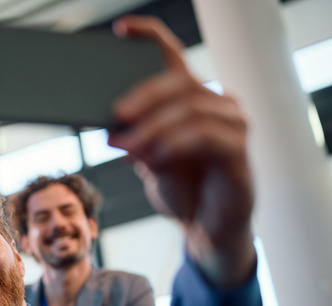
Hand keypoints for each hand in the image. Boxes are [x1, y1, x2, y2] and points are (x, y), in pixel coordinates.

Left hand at [108, 15, 255, 288]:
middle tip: (116, 114)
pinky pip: (206, 137)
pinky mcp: (238, 153)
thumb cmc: (180, 188)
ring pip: (191, 109)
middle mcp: (215, 104)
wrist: (205, 229)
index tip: (121, 30)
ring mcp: (232, 126)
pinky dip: (175, 145)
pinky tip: (155, 157)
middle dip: (143, 97)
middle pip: (179, 82)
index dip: (149, 37)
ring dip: (154, 127)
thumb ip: (134, 143)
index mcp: (190, 99)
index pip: (172, 57)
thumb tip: (112, 129)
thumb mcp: (147, 161)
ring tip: (128, 146)